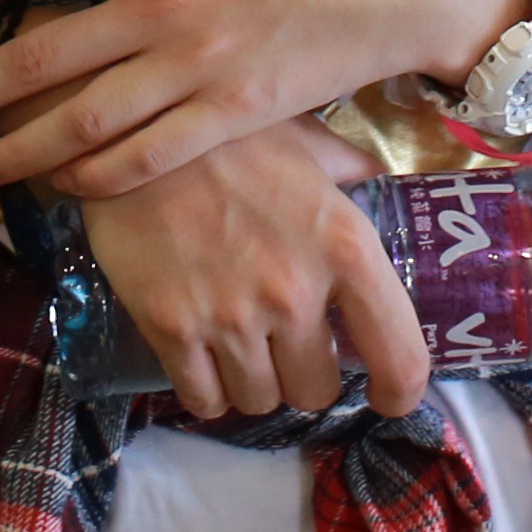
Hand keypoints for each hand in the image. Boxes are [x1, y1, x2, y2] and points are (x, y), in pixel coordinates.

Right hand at [76, 121, 428, 421]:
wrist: (132, 131)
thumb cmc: (228, 136)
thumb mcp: (305, 141)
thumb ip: (349, 168)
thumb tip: (377, 176)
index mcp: (346, 247)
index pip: (399, 356)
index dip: (399, 390)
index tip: (388, 394)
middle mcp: (294, 292)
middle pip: (317, 391)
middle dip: (304, 374)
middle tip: (287, 344)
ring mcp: (231, 316)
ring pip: (259, 400)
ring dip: (253, 381)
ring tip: (240, 343)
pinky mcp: (171, 329)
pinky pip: (203, 399)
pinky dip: (207, 389)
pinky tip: (203, 357)